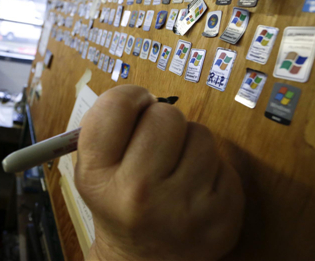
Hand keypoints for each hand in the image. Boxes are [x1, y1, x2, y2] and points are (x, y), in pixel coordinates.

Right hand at [75, 85, 243, 260]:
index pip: (115, 106)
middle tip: (155, 143)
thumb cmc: (119, 205)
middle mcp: (139, 194)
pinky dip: (210, 169)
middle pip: (165, 115)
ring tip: (176, 168)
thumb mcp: (91, 172)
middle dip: (161, 121)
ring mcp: (185, 208)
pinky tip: (194, 188)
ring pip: (200, 134)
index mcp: (98, 178)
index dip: (129, 97)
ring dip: (189, 143)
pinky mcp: (222, 217)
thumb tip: (145, 96)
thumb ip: (106, 130)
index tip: (136, 105)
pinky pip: (223, 162)